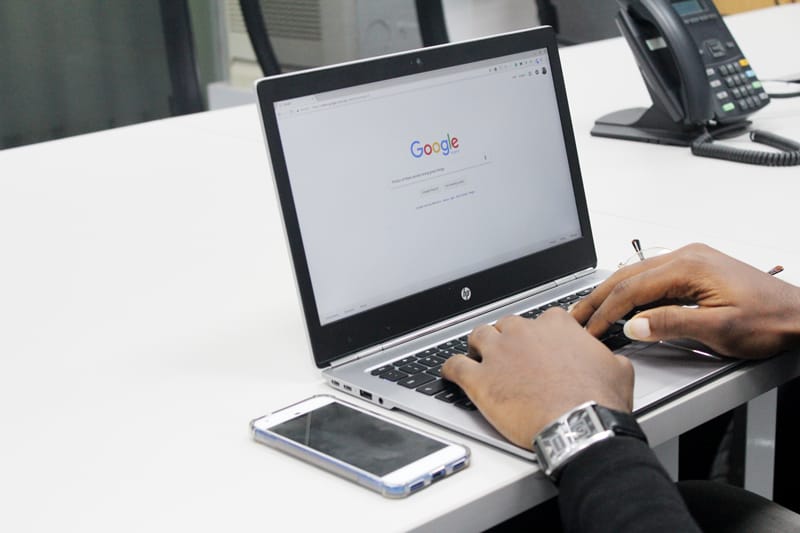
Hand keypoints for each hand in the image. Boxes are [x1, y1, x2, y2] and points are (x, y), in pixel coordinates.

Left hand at [441, 311, 632, 449]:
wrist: (580, 427)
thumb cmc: (598, 401)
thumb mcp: (617, 369)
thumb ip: (605, 356)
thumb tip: (609, 360)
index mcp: (556, 325)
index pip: (542, 319)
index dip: (540, 334)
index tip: (540, 345)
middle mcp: (523, 332)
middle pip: (506, 325)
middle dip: (507, 338)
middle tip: (510, 356)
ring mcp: (498, 353)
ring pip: (477, 337)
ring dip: (477, 346)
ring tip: (478, 357)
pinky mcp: (479, 379)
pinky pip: (454, 366)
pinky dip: (449, 369)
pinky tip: (449, 373)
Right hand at [571, 243, 799, 358]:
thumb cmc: (770, 320)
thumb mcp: (720, 328)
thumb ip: (672, 324)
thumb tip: (633, 324)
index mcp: (689, 266)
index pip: (632, 287)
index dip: (606, 310)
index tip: (589, 329)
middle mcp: (687, 257)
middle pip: (627, 276)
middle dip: (598, 298)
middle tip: (575, 317)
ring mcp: (690, 261)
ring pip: (636, 275)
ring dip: (611, 295)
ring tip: (590, 312)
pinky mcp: (694, 270)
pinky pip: (651, 279)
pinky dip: (630, 293)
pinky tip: (621, 306)